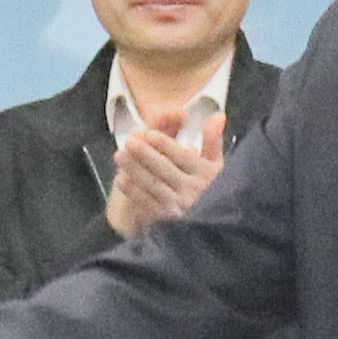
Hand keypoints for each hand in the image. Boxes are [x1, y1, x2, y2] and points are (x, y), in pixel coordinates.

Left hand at [103, 103, 227, 238]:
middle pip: (165, 170)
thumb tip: (218, 115)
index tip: (149, 134)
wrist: (211, 223)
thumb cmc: (211, 186)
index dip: (165, 145)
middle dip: (145, 155)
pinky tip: (122, 180)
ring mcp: (179, 206)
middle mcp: (193, 191)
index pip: (183, 157)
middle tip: (129, 142)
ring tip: (120, 156)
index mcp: (205, 174)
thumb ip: (213, 139)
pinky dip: (133, 192)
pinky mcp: (167, 220)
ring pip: (153, 185)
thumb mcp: (216, 163)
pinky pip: (147, 203)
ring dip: (135, 171)